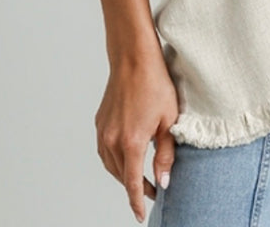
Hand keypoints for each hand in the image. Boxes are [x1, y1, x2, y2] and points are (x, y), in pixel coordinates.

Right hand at [95, 52, 179, 223]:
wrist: (134, 58)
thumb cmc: (155, 84)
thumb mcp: (169, 121)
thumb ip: (166, 154)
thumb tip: (164, 180)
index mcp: (131, 141)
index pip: (131, 183)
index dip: (137, 201)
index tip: (141, 214)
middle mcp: (112, 139)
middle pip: (120, 176)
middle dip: (133, 188)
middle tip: (150, 191)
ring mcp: (103, 130)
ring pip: (110, 165)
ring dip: (122, 175)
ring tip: (138, 178)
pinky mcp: (100, 121)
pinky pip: (104, 150)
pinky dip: (113, 160)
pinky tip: (125, 157)